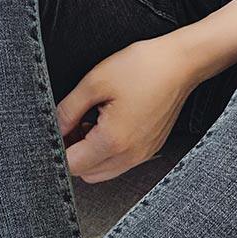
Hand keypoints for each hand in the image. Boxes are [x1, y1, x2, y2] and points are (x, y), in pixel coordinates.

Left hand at [57, 32, 199, 182]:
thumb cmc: (143, 67)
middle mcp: (129, 156)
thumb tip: (54, 128)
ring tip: (90, 124)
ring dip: (90, 156)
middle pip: (86, 174)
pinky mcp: (149, 150)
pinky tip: (107, 126)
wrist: (182, 63)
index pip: (72, 165)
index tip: (58, 130)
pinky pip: (119, 163)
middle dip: (73, 154)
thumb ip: (68, 110)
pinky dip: (107, 153)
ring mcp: (141, 155)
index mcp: (112, 142)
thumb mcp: (94, 82)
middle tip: (72, 126)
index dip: (59, 149)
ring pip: (102, 172)